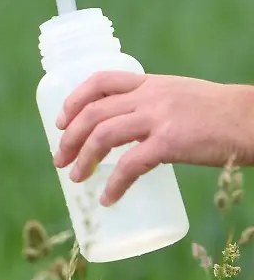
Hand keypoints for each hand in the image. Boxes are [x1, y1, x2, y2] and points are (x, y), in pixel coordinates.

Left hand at [52, 71, 253, 205]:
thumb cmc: (220, 114)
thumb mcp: (180, 96)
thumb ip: (153, 106)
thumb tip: (130, 129)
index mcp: (150, 83)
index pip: (99, 81)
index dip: (73, 101)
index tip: (60, 121)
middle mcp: (149, 96)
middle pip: (93, 112)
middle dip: (70, 137)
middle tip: (60, 159)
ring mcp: (158, 118)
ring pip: (104, 135)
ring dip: (84, 158)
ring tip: (76, 178)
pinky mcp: (170, 142)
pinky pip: (131, 165)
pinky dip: (115, 184)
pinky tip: (108, 198)